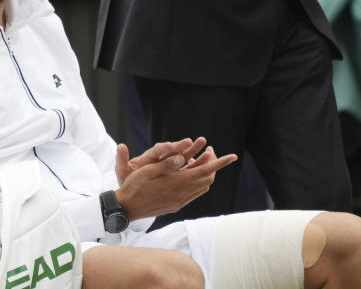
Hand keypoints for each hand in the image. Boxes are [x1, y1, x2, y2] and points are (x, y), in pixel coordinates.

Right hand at [115, 144, 236, 219]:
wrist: (128, 208)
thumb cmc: (135, 186)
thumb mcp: (149, 170)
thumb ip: (167, 164)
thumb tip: (182, 157)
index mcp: (178, 182)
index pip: (206, 170)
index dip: (220, 163)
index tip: (233, 156)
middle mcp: (183, 193)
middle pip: (207, 178)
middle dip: (213, 165)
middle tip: (210, 151)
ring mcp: (180, 201)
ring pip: (203, 187)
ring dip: (206, 174)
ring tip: (200, 161)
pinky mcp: (176, 205)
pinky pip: (194, 194)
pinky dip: (198, 183)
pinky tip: (191, 177)